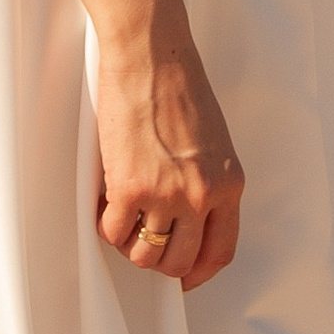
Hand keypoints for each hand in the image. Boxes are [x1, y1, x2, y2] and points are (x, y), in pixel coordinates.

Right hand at [95, 21, 244, 291]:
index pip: (220, 251)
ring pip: (145, 255)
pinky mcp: (130, 187)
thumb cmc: (178, 86)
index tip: (185, 277)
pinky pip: (113, 231)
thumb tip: (187, 218)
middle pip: (179, 261)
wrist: (151, 56)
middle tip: (142, 240)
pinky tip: (105, 204)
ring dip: (130, 244)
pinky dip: (106, 224)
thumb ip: (207, 182)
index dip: (199, 272)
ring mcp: (166, 195)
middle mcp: (201, 196)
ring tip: (123, 219)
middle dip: (158, 260)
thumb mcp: (213, 142)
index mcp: (228, 185)